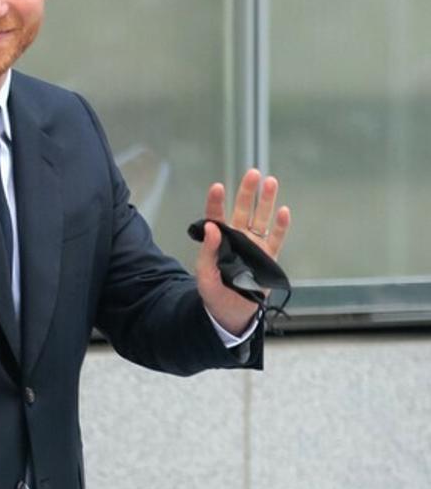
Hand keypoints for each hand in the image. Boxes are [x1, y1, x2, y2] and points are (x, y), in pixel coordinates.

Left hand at [195, 169, 291, 335]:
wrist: (231, 315)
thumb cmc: (214, 295)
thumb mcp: (205, 276)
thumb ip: (208, 252)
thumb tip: (211, 227)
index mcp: (219, 242)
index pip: (216, 218)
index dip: (216, 202)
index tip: (217, 187)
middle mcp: (238, 240)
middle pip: (243, 211)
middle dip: (247, 193)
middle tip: (252, 173)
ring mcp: (255, 247)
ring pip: (261, 220)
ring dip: (266, 202)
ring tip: (270, 181)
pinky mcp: (268, 258)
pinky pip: (276, 240)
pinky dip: (280, 226)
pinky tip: (283, 211)